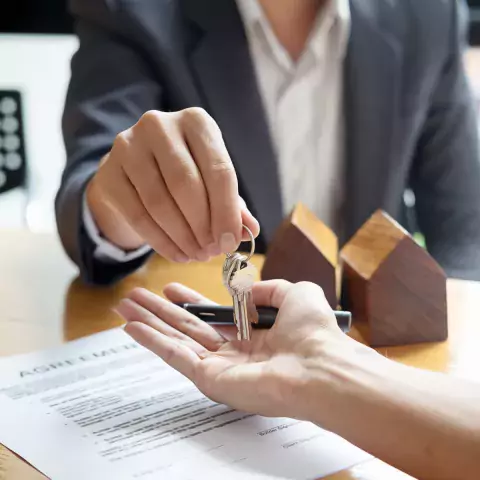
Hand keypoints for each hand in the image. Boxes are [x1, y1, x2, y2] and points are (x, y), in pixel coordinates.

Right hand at [86, 108, 259, 261]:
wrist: (135, 169)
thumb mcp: (212, 181)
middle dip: (203, 226)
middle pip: (186, 185)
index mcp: (196, 121)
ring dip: (183, 237)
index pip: (219, 170)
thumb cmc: (184, 173)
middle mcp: (160, 125)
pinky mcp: (109, 172)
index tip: (230, 243)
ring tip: (197, 255)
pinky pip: (138, 215)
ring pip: (160, 202)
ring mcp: (128, 145)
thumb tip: (251, 230)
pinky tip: (177, 254)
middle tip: (211, 251)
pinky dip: (161, 241)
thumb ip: (233, 203)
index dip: (226, 212)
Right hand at [116, 281, 354, 420]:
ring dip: (149, 323)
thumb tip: (246, 290)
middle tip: (135, 297)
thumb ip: (268, 288)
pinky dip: (151, 341)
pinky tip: (132, 327)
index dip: (190, 301)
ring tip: (124, 307)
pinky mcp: (209, 380)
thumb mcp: (295, 293)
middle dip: (160, 311)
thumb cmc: (314, 331)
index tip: (171, 287)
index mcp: (253, 335)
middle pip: (188, 327)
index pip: (213, 316)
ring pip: (176, 340)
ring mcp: (220, 368)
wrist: (320, 365)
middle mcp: (234, 353)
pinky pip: (175, 356)